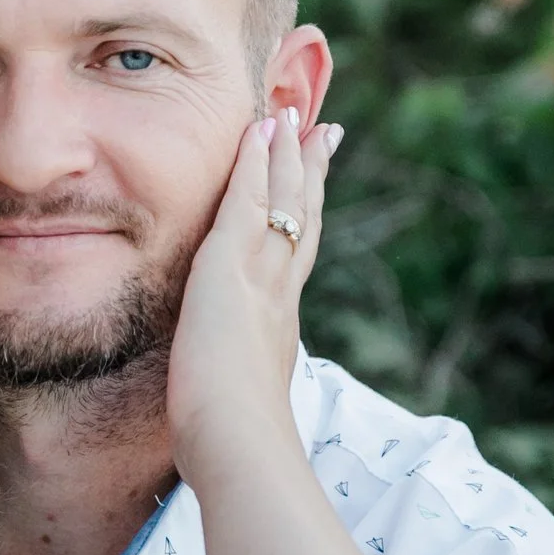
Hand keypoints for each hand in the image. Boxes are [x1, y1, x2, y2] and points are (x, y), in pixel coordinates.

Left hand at [167, 108, 339, 498]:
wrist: (238, 440)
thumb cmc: (232, 442)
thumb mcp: (238, 405)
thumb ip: (238, 392)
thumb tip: (237, 407)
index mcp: (279, 324)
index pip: (294, 258)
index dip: (304, 219)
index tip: (312, 189)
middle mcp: (279, 292)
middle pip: (302, 218)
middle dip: (310, 173)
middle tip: (323, 129)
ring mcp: (260, 275)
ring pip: (282, 200)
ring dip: (287, 153)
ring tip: (291, 113)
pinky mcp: (231, 264)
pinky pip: (247, 199)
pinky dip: (255, 162)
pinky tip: (257, 131)